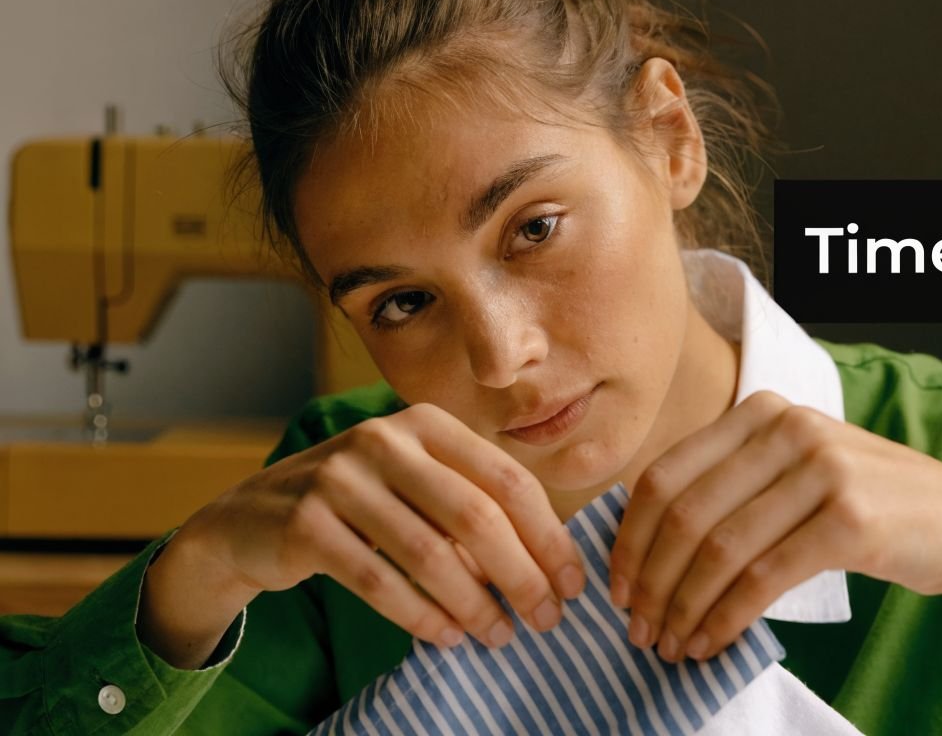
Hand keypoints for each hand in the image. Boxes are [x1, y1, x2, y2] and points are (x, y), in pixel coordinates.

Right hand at [139, 403, 586, 668]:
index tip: (573, 583)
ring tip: (498, 636)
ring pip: (428, 552)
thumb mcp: (416, 486)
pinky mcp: (305, 522)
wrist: (248, 520)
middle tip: (546, 619)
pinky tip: (446, 637)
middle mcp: (384, 439)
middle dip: (520, 574)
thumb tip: (549, 569)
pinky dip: (419, 615)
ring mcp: (339, 477)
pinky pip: (377, 581)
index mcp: (426, 423)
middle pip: (475, 515)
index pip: (507, 480)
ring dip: (473, 603)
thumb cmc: (358, 505)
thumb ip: (473, 509)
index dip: (548, 536)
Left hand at [607, 390, 941, 663]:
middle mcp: (788, 428)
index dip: (630, 538)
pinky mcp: (849, 520)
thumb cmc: (868, 505)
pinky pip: (761, 579)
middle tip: (638, 630)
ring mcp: (821, 469)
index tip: (617, 588)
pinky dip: (725, 618)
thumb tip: (641, 547)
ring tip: (670, 646)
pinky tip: (712, 643)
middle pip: (683, 514)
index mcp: (761, 411)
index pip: (664, 474)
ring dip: (683, 608)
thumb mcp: (795, 473)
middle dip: (650, 582)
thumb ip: (730, 487)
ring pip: (717, 550)